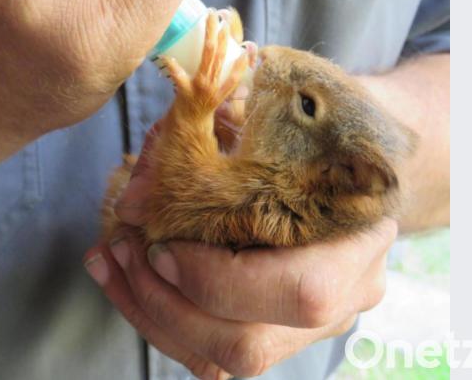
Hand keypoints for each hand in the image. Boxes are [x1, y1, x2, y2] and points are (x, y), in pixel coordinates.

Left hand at [84, 121, 396, 378]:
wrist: (347, 147)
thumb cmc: (308, 126)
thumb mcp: (269, 116)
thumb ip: (210, 141)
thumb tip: (137, 191)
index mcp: (361, 239)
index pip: (301, 292)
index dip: (217, 279)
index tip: (160, 244)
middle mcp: (345, 296)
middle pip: (250, 345)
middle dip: (168, 305)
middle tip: (127, 251)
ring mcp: (310, 323)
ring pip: (221, 360)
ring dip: (150, 312)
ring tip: (110, 260)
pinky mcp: (274, 331)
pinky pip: (207, 351)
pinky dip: (155, 315)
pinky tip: (120, 274)